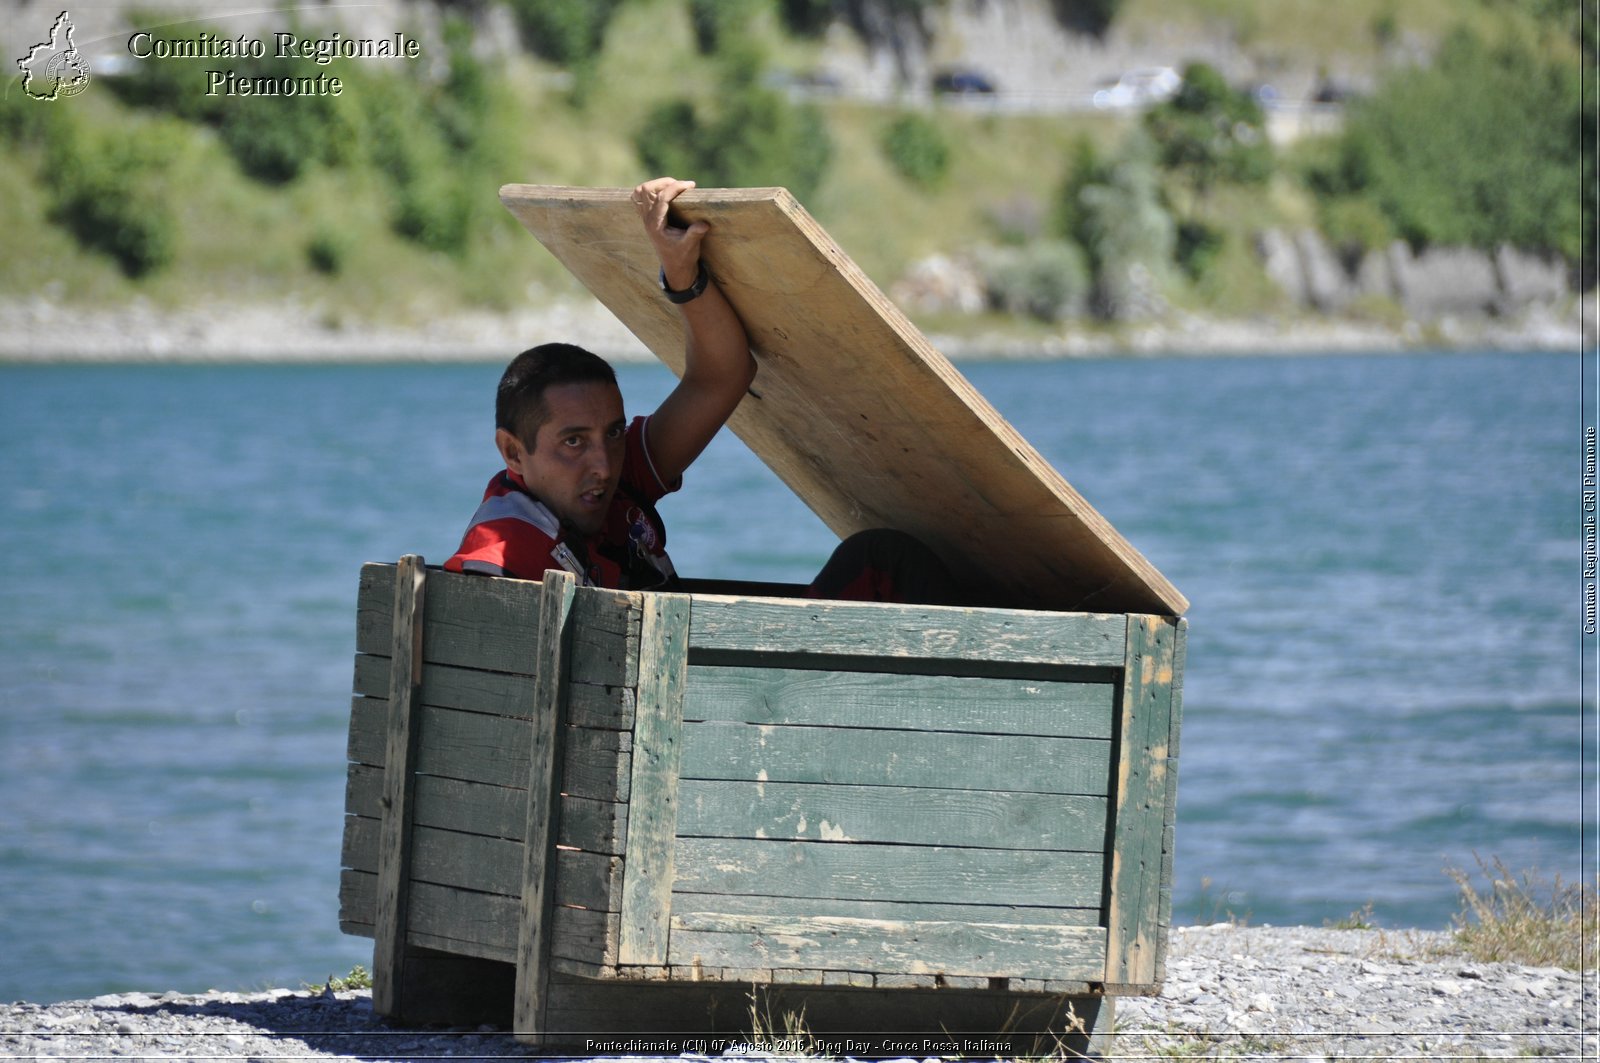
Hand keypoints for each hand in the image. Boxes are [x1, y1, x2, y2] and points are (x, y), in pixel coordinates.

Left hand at [632, 176, 708, 290]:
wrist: (675, 268)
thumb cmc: (683, 257)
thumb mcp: (691, 247)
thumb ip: (695, 234)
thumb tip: (704, 224)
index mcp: (656, 225)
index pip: (661, 198)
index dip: (675, 188)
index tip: (691, 185)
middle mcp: (647, 219)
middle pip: (646, 190)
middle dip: (665, 183)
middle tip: (682, 186)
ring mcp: (645, 218)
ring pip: (640, 192)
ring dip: (656, 185)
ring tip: (673, 187)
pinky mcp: (647, 217)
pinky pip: (639, 198)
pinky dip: (649, 191)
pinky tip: (663, 193)